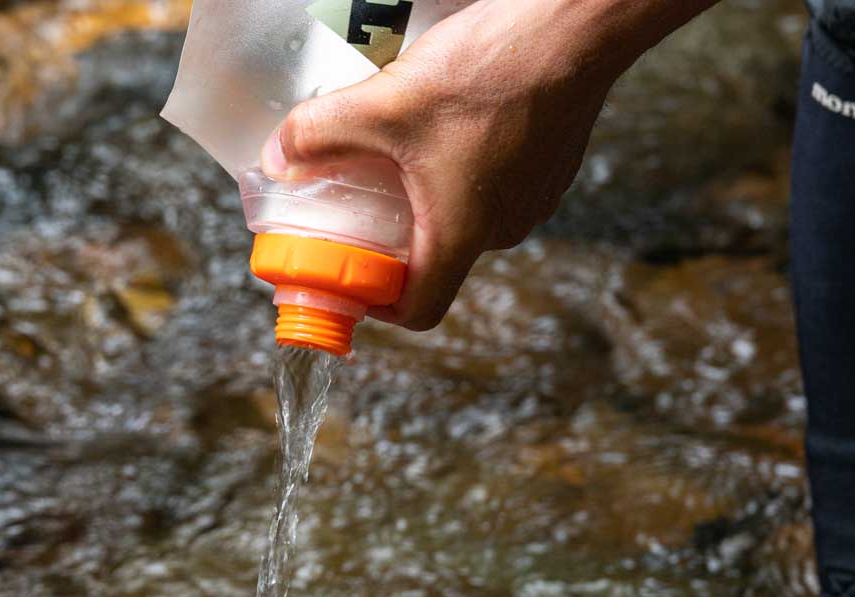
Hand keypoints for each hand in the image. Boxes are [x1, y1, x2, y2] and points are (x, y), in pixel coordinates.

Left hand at [260, 0, 676, 329]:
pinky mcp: (547, 165)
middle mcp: (502, 229)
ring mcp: (531, 197)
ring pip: (462, 217)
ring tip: (394, 154)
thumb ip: (319, 133)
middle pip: (433, 259)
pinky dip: (459, 170)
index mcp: (462, 235)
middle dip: (390, 238)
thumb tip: (278, 156)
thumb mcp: (385, 105)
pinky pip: (492, 185)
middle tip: (356, 200)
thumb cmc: (495, 73)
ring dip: (425, 198)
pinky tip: (442, 126)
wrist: (575, 29)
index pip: (419, 310)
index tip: (350, 277)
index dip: (378, 305)